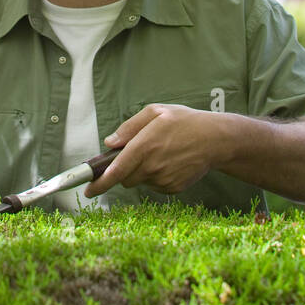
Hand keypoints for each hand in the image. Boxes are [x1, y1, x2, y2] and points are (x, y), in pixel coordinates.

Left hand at [82, 103, 222, 197]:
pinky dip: (156, 177)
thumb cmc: (184, 121)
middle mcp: (152, 166)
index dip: (99, 183)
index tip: (88, 191)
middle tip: (139, 152)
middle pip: (125, 178)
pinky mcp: (173, 188)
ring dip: (142, 171)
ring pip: (140, 181)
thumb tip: (110, 142)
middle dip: (124, 169)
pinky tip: (170, 162)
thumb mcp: (155, 112)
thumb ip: (129, 127)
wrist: (216, 139)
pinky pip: (155, 186)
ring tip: (161, 153)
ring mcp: (164, 180)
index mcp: (144, 146)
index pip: (116, 171)